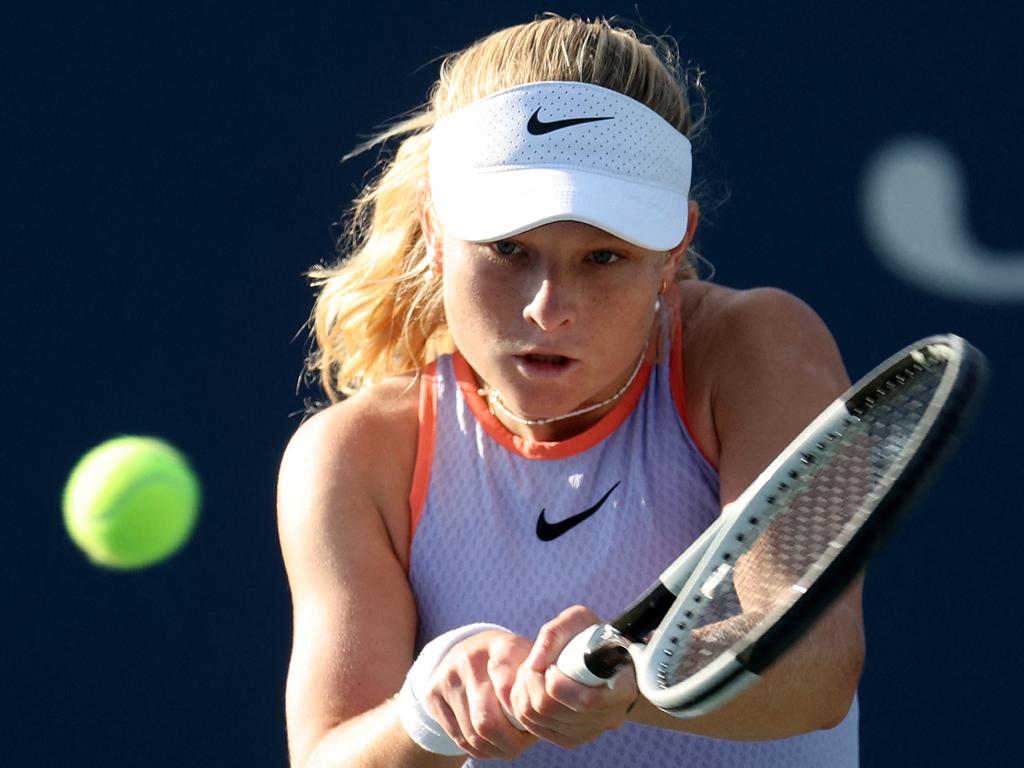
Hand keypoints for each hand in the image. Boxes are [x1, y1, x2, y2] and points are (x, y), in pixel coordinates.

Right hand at [422, 630, 538, 759]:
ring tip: (511, 745)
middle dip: (510, 742)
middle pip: (487, 720)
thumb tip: (547, 710)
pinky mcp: (432, 693)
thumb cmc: (513, 664)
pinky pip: (458, 738)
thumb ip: (542, 682)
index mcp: (501, 646)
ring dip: (495, 749)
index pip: (508, 688)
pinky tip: (491, 742)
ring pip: (473, 734)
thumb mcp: (531, 662)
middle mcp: (470, 657)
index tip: (533, 721)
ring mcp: (448, 675)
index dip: (521, 714)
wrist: (470, 650)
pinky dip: (479, 749)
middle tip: (523, 743)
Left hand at [510, 606, 638, 748]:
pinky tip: (531, 688)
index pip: (587, 701)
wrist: (603, 660)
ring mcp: (590, 731)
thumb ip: (556, 634)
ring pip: (537, 718)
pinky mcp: (571, 739)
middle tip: (533, 664)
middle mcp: (609, 716)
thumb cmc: (593, 637)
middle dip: (531, 681)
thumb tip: (535, 663)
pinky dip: (522, 705)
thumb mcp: (579, 620)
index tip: (552, 666)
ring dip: (523, 691)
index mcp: (622, 689)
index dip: (559, 684)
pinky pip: (534, 729)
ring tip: (531, 673)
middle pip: (552, 709)